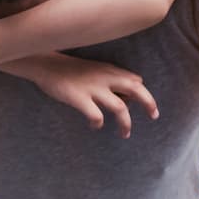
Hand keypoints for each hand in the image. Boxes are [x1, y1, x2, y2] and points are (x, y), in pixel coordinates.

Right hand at [1, 53, 157, 138]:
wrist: (44, 64)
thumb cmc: (69, 69)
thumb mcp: (94, 68)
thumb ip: (110, 78)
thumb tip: (127, 95)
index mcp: (109, 70)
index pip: (136, 81)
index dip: (143, 93)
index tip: (142, 106)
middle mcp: (105, 79)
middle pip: (136, 90)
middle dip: (149, 104)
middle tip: (154, 116)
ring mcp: (93, 89)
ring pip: (120, 107)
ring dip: (126, 123)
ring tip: (125, 134)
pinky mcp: (79, 98)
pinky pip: (96, 115)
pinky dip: (99, 123)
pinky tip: (95, 126)